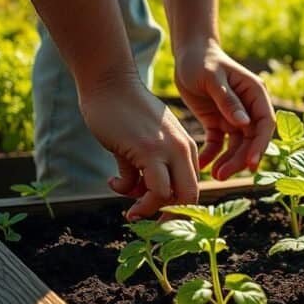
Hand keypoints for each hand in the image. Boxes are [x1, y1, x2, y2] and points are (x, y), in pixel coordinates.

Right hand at [78, 73, 199, 220]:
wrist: (111, 83)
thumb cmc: (125, 113)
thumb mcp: (144, 142)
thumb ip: (143, 168)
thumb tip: (133, 193)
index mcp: (187, 149)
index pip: (192, 188)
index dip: (176, 207)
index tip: (156, 215)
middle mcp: (182, 150)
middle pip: (189, 197)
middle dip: (170, 216)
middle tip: (146, 220)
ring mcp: (166, 150)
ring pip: (170, 196)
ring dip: (146, 209)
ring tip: (129, 209)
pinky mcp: (147, 149)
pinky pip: (148, 187)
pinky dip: (129, 194)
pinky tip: (113, 181)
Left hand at [174, 40, 274, 180]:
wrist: (187, 54)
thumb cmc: (201, 60)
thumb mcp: (213, 77)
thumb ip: (228, 100)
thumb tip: (244, 124)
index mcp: (255, 94)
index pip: (265, 124)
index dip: (260, 145)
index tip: (250, 163)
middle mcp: (249, 108)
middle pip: (251, 140)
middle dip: (240, 159)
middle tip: (223, 175)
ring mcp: (234, 116)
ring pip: (237, 145)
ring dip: (228, 161)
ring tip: (214, 175)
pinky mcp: (218, 122)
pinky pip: (218, 143)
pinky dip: (212, 155)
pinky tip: (202, 165)